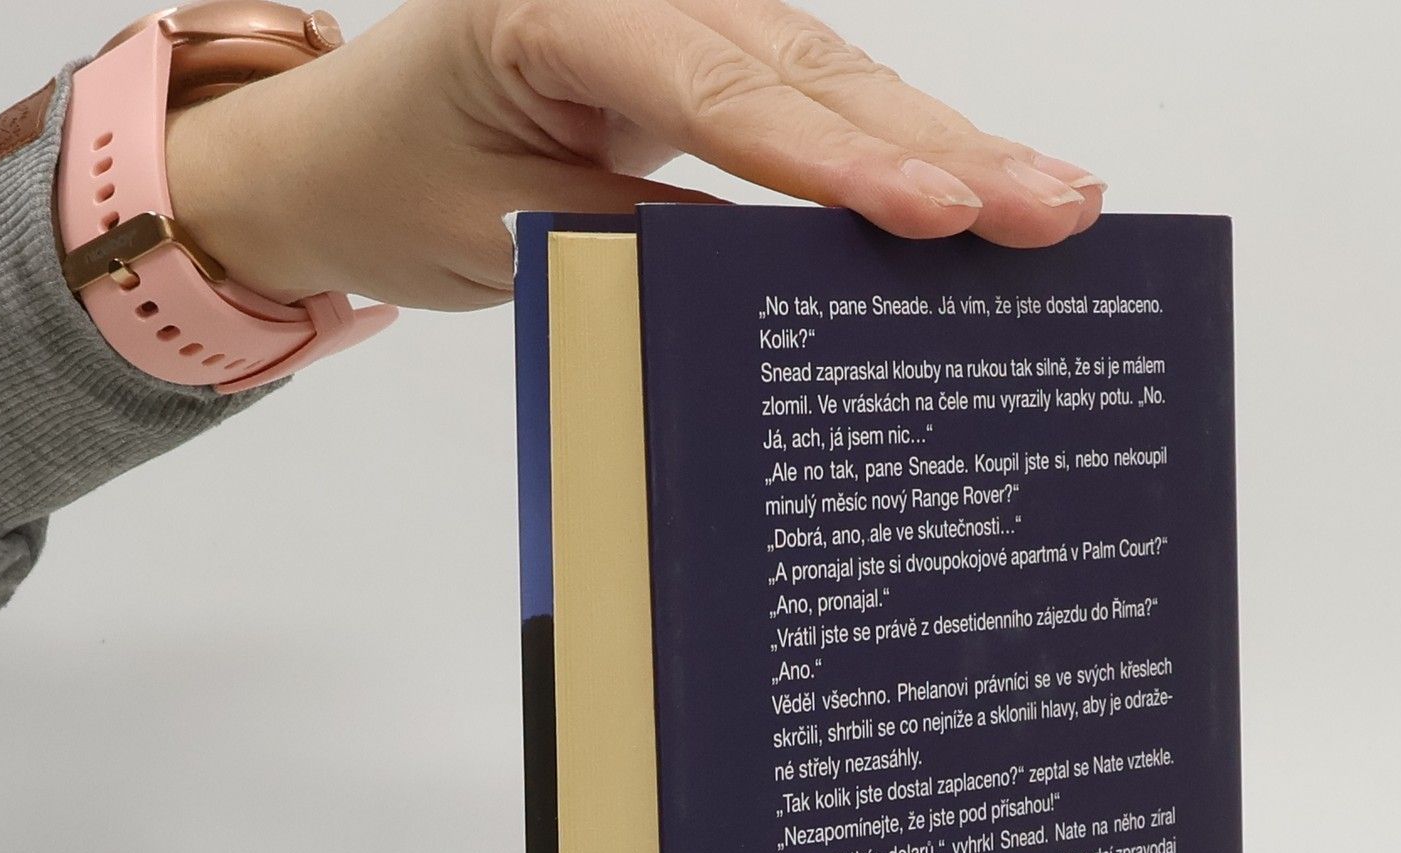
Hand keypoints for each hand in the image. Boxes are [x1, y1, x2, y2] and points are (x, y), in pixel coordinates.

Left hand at [164, 0, 1106, 310]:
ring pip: (837, 81)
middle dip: (941, 151)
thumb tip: (775, 278)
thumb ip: (636, 240)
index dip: (837, 163)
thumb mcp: (505, 231)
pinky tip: (985, 188)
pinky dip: (901, 153)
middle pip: (811, 72)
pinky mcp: (714, 60)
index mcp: (555, 8)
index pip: (721, 91)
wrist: (343, 146)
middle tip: (1057, 210)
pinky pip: (820, 102)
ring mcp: (687, 16)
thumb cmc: (398, 182)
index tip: (938, 217)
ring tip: (1056, 205)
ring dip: (950, 150)